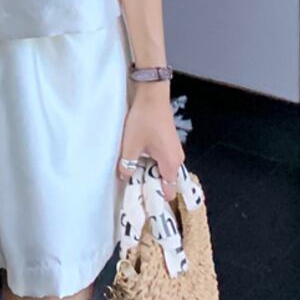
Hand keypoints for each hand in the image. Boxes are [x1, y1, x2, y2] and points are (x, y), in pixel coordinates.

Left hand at [117, 85, 184, 201]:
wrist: (152, 95)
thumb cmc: (143, 121)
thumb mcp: (130, 146)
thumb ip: (127, 165)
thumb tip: (123, 178)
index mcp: (171, 164)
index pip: (168, 192)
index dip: (155, 199)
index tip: (141, 203)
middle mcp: (176, 159)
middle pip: (165, 182)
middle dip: (149, 186)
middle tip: (132, 188)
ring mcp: (173, 150)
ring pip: (162, 170)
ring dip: (149, 173)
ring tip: (132, 174)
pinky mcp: (168, 142)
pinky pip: (161, 160)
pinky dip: (151, 163)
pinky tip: (137, 160)